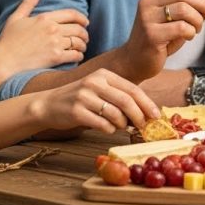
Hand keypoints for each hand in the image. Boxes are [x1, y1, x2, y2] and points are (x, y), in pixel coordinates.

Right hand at [0, 0, 88, 87]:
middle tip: (85, 38)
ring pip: (78, 42)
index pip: (72, 14)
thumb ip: (29, 2)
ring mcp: (55, 43)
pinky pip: (75, 55)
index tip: (86, 23)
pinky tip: (77, 57)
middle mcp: (53, 29)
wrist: (4, 60)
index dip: (82, 18)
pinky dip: (79, 56)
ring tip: (82, 48)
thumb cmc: (8, 39)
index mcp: (45, 18)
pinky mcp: (56, 57)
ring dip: (83, 45)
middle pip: (78, 28)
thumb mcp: (16, 17)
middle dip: (84, 33)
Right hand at [31, 68, 160, 134]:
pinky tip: (107, 128)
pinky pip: (102, 124)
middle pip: (126, 101)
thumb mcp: (99, 89)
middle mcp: (94, 82)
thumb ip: (119, 96)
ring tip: (120, 126)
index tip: (156, 115)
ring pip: (115, 114)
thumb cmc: (80, 99)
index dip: (146, 103)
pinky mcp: (76, 111)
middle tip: (143, 126)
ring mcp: (84, 96)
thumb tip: (145, 112)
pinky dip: (109, 129)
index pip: (132, 88)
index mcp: (104, 74)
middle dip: (139, 116)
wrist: (48, 104)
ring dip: (123, 124)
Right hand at [120, 0, 204, 79]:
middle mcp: (147, 2)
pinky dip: (191, 33)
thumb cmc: (159, 39)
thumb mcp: (173, 18)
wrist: (135, 60)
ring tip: (195, 30)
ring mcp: (147, 17)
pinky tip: (187, 37)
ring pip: (184, 9)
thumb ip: (189, 8)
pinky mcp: (152, 34)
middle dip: (204, 4)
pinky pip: (181, 28)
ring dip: (197, 21)